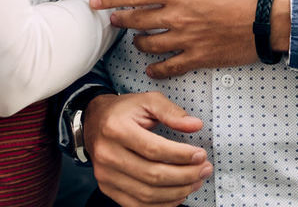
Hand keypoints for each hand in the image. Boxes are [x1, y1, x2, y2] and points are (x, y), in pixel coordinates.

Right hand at [84, 91, 210, 206]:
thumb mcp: (147, 101)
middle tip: (204, 169)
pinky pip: (138, 205)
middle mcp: (108, 154)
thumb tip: (195, 125)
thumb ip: (171, 112)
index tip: (201, 154)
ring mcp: (106, 174)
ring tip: (195, 181)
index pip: (154, 149)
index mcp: (116, 128)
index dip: (181, 155)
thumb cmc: (123, 111)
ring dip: (178, 191)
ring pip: (147, 194)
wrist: (93, 121)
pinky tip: (178, 194)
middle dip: (185, 175)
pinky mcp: (107, 188)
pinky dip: (162, 204)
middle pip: (152, 175)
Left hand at [90, 0, 288, 77]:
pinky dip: (158, 69)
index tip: (94, 2)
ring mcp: (187, 40)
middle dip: (121, 21)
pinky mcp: (200, 58)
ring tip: (135, 41)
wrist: (270, 18)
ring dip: (139, 43)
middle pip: (137, 22)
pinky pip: (171, 67)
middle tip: (113, 20)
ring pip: (151, 46)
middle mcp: (176, 18)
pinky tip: (151, 68)